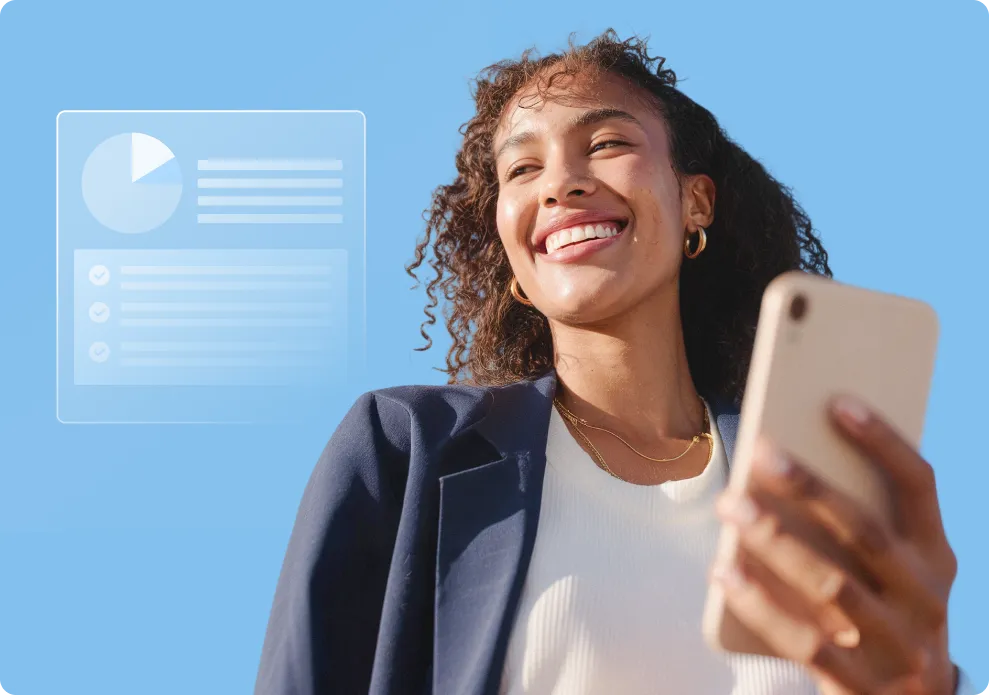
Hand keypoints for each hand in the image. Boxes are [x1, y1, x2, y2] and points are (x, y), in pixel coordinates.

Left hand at [711, 396, 958, 693]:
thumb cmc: (886, 615)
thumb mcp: (895, 573)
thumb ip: (860, 526)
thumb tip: (786, 461)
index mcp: (937, 557)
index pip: (920, 485)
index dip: (883, 441)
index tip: (838, 401)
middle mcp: (926, 598)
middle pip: (865, 531)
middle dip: (811, 488)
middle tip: (761, 450)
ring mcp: (897, 646)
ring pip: (830, 584)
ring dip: (775, 540)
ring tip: (730, 505)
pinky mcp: (860, 686)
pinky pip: (803, 641)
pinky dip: (760, 603)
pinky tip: (723, 571)